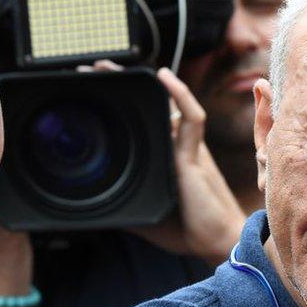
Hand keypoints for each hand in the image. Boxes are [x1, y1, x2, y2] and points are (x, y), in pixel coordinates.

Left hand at [81, 61, 245, 265]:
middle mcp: (177, 148)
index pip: (145, 123)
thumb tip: (91, 213)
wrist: (215, 242)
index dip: (124, 106)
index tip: (94, 93)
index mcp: (166, 159)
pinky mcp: (195, 154)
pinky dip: (180, 96)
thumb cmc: (185, 230)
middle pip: (154, 106)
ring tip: (114, 65)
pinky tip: (165, 76)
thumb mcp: (142, 217)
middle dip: (127, 85)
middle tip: (94, 69)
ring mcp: (187, 148)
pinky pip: (191, 119)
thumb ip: (122, 208)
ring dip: (145, 82)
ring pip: (169, 104)